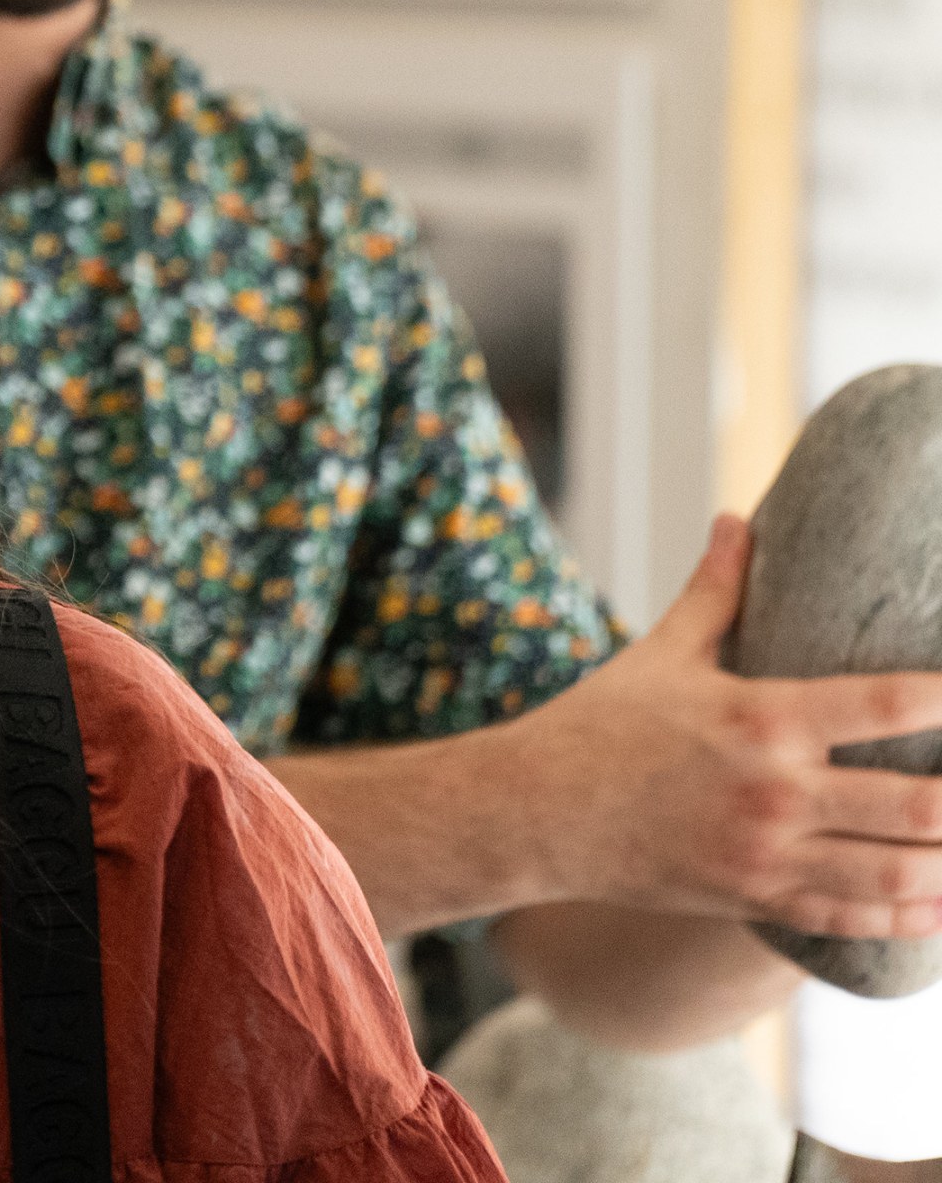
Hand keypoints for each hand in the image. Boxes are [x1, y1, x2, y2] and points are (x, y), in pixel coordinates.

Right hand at [518, 515, 941, 937]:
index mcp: (760, 717)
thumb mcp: (662, 652)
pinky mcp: (758, 899)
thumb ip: (715, 591)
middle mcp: (774, 790)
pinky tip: (938, 903)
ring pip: (899, 876)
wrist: (538, 810)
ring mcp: (769, 855)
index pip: (884, 705)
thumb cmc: (601, 723)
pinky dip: (911, 919)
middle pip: (915, 807)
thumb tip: (736, 518)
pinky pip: (855, 920)